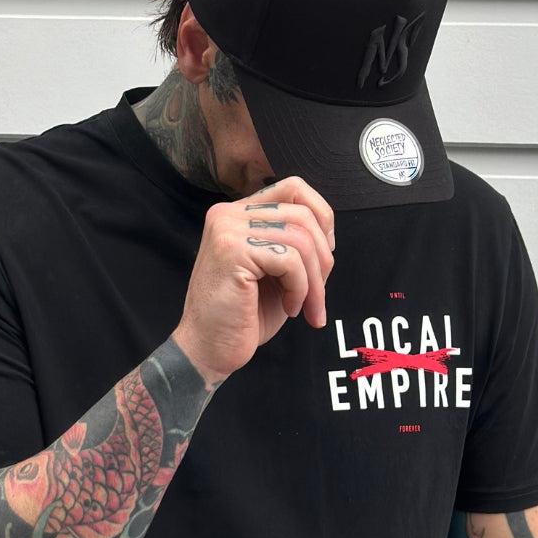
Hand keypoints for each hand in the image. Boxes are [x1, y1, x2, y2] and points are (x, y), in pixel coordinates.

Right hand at [173, 177, 334, 384]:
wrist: (208, 349)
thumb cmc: (243, 316)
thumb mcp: (276, 272)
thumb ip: (295, 244)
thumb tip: (329, 233)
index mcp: (239, 213)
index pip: (294, 187)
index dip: (322, 217)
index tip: (324, 257)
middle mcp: (229, 214)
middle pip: (303, 214)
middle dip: (323, 259)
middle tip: (318, 296)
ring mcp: (227, 228)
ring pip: (301, 238)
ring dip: (314, 281)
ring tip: (305, 307)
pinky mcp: (231, 250)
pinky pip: (290, 260)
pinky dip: (300, 289)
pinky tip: (289, 308)